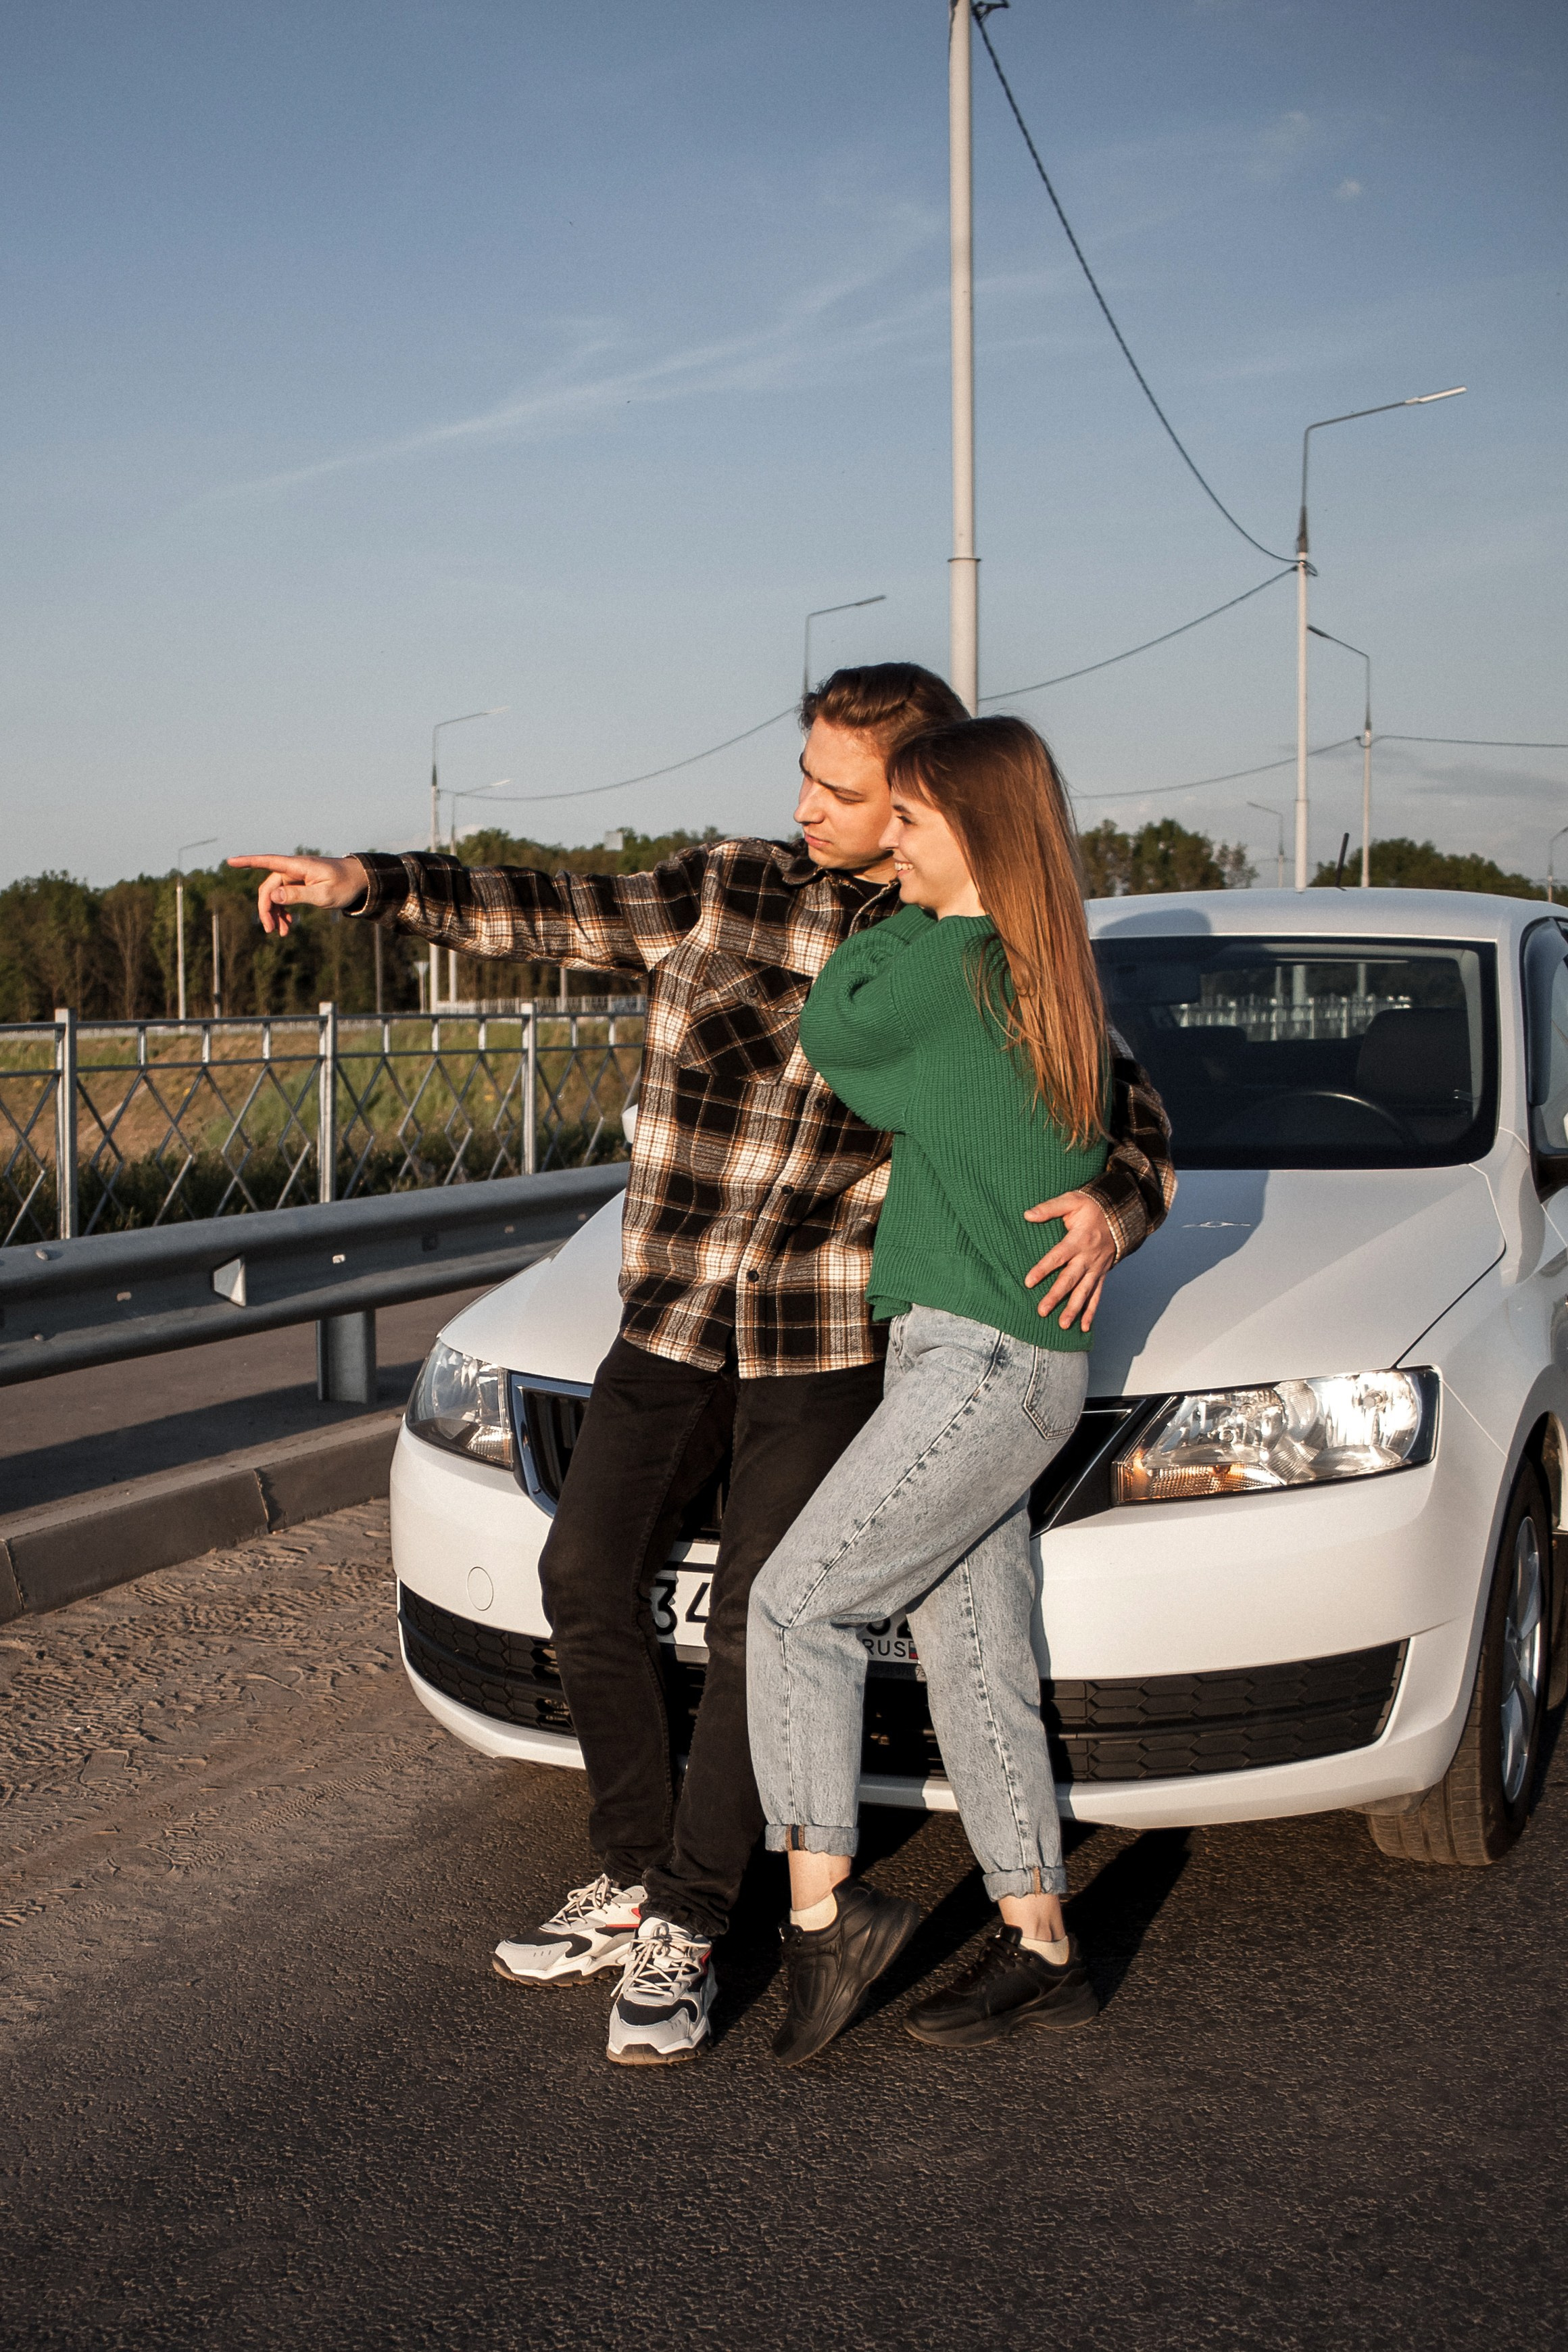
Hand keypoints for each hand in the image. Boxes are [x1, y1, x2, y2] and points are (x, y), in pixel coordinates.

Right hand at [226, 852, 368, 935]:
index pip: (267, 862)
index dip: (248, 862)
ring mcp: (297, 876)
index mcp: (298, 867)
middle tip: (270, 931)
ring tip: (281, 933)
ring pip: (276, 893)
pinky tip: (287, 924)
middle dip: (266, 908)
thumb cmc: (345, 885)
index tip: (229, 861)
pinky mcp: (301, 883)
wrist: (361, 880)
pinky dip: (284, 910)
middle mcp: (294, 869)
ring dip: (275, 913)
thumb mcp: (324, 894)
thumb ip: (298, 895)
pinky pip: (285, 895)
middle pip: (269, 886)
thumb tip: (273, 895)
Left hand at [1023, 1190, 1116, 1333]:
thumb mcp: (1072, 1201)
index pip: (1058, 1256)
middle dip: (1056, 1296)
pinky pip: (1097, 1295)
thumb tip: (1027, 1214)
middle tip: (1042, 1310)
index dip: (1043, 1268)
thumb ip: (1050, 1208)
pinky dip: (1092, 1311)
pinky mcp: (1101, 1274)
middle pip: (1070, 1279)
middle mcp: (1088, 1257)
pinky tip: (1085, 1327)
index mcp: (1079, 1239)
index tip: (1029, 1281)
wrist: (1121, 1213)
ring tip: (1062, 1324)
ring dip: (1074, 1309)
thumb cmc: (1092, 1206)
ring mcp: (1096, 1268)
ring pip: (1084, 1291)